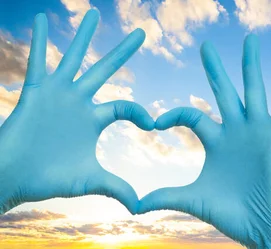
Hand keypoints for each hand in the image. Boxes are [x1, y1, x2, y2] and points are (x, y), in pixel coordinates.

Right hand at [0, 10, 153, 213]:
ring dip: (84, 37)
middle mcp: (78, 101)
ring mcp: (57, 94)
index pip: (125, 105)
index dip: (140, 112)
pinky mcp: (35, 93)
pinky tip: (41, 19)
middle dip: (123, 52)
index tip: (153, 124)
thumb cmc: (49, 179)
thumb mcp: (90, 180)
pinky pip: (37, 62)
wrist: (13, 177)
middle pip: (106, 70)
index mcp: (94, 118)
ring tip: (94, 13)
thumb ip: (116, 188)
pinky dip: (38, 41)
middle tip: (143, 32)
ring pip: (74, 58)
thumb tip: (140, 207)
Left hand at [137, 35, 270, 247]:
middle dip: (214, 70)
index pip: (192, 116)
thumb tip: (135, 206)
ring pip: (253, 91)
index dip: (173, 114)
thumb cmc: (235, 215)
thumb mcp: (194, 200)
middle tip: (204, 46)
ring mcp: (258, 133)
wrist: (266, 229)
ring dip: (251, 65)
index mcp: (216, 143)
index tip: (154, 122)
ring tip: (250, 40)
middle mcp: (237, 132)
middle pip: (223, 93)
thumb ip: (166, 197)